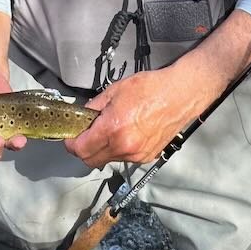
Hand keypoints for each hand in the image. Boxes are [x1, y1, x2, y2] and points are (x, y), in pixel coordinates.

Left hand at [64, 67, 198, 167]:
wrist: (180, 95)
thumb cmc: (152, 89)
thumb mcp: (115, 91)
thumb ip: (94, 106)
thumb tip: (83, 116)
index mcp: (113, 129)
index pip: (81, 149)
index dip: (71, 143)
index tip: (70, 137)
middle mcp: (124, 147)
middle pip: (91, 160)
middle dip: (83, 149)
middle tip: (84, 135)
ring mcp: (137, 154)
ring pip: (107, 160)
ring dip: (101, 149)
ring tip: (108, 129)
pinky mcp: (147, 156)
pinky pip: (124, 158)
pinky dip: (118, 149)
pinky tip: (124, 133)